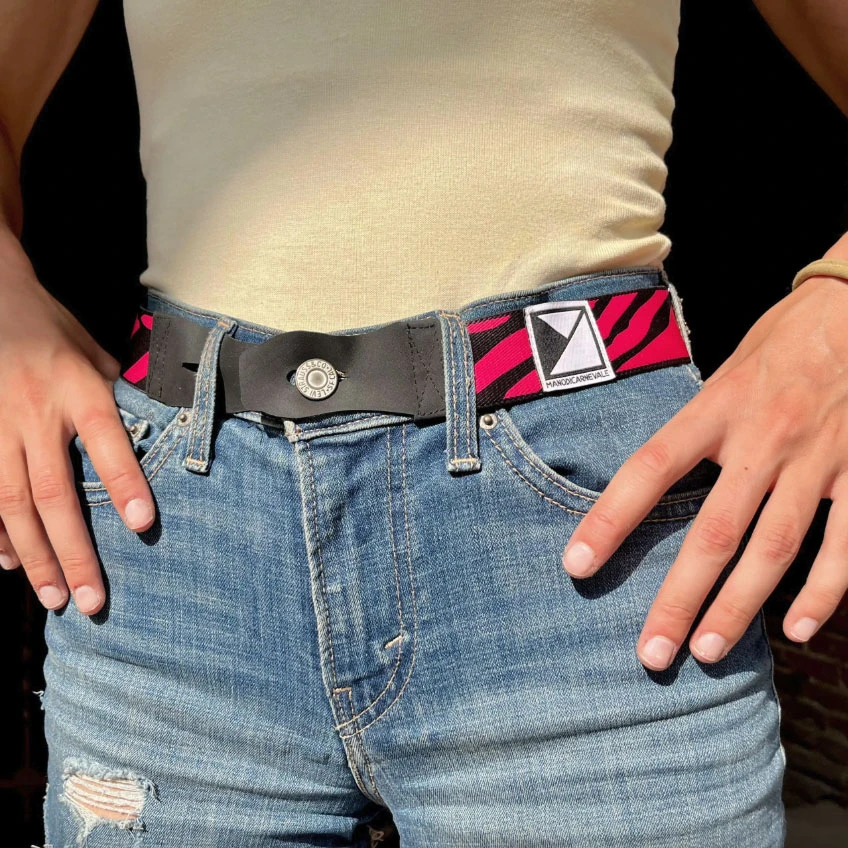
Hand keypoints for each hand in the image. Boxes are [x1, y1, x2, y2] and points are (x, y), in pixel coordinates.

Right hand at [0, 246, 156, 615]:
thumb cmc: (53, 328)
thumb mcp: (97, 352)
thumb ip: (118, 398)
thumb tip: (154, 437)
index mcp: (78, 386)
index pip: (107, 440)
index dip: (124, 483)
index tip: (143, 525)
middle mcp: (36, 412)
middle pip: (54, 491)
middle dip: (73, 551)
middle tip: (91, 599)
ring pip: (12, 503)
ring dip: (35, 556)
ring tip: (55, 597)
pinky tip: (11, 562)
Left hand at [561, 273, 847, 670]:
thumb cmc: (783, 338)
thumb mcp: (725, 369)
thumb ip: (697, 426)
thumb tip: (657, 480)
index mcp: (718, 406)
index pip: (649, 470)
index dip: (610, 520)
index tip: (577, 566)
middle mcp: (764, 437)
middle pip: (714, 531)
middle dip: (680, 598)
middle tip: (652, 653)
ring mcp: (817, 459)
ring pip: (774, 548)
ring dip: (740, 607)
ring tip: (709, 653)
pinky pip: (845, 545)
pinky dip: (823, 591)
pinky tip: (798, 631)